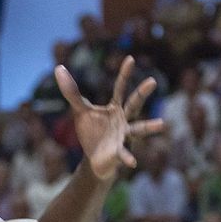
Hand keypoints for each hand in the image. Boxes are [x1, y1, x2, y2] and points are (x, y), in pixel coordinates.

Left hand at [55, 56, 163, 181]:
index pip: (120, 87)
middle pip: (134, 104)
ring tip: (161, 123)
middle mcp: (124, 119)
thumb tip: (59, 67)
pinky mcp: (119, 152)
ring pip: (138, 129)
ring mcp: (124, 135)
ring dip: (149, 127)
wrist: (95, 158)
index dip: (124, 74)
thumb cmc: (92, 131)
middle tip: (152, 81)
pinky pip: (125, 154)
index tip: (130, 59)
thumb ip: (71, 91)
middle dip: (142, 93)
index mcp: (115, 107)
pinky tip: (132, 162)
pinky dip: (128, 157)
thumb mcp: (80, 110)